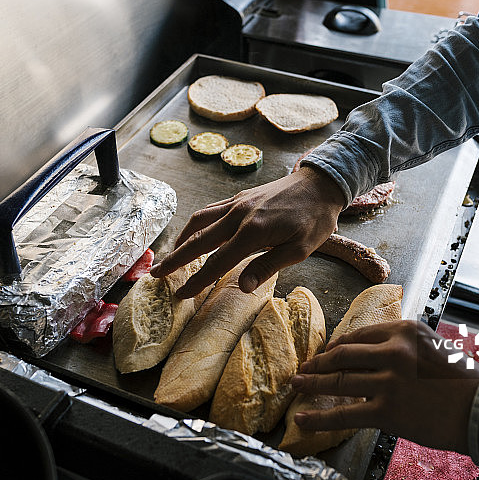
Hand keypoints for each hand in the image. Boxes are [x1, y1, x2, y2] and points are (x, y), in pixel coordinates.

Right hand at [149, 166, 345, 298]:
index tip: (181, 295)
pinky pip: (210, 210)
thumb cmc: (315, 220)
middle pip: (199, 240)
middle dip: (175, 259)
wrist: (321, 184)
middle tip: (156, 274)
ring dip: (182, 240)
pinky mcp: (240, 197)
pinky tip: (193, 232)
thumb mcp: (299, 250)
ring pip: (199, 221)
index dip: (197, 281)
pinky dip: (196, 223)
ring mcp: (237, 203)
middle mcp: (239, 215)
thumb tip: (242, 288)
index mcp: (254, 231)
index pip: (217, 262)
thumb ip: (268, 267)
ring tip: (170, 256)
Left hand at [289, 320, 478, 453]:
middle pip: (342, 355)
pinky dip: (319, 417)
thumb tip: (371, 353)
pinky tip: (303, 417)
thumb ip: (401, 345)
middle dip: (318, 363)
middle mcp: (393, 351)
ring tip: (296, 385)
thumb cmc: (463, 380)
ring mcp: (389, 381)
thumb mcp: (431, 346)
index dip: (336, 345)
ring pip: (338, 381)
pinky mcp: (387, 410)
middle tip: (303, 368)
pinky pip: (344, 414)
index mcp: (403, 331)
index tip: (325, 353)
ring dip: (311, 384)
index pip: (358, 335)